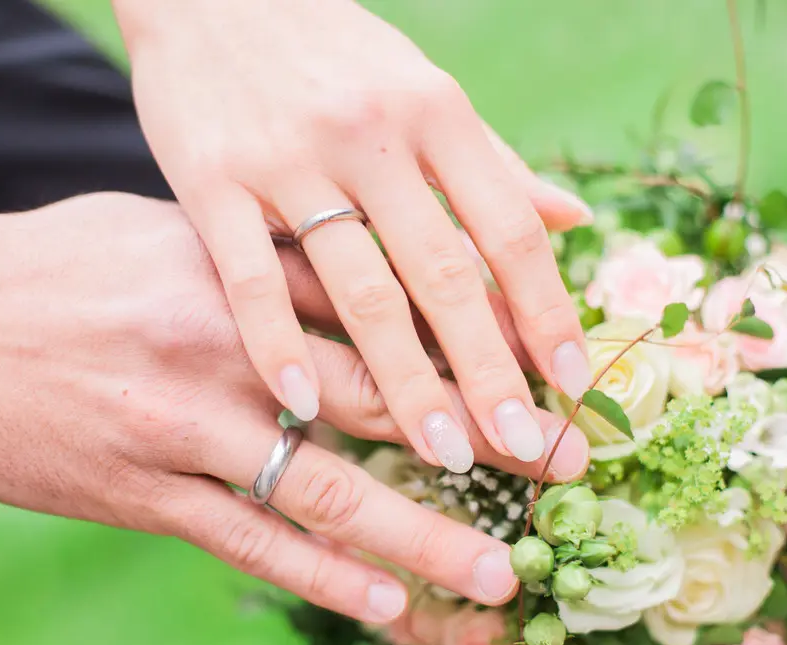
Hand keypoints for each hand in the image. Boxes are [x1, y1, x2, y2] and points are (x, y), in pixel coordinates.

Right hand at [0, 193, 589, 622]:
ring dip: (420, 539)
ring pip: (325, 491)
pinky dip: (319, 577)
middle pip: (380, 397)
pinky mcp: (141, 495)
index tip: (545, 373)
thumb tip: (351, 273)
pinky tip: (383, 604)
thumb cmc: (49, 269)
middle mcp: (224, 348)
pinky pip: (247, 544)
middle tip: (565, 474)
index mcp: (235, 270)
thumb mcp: (162, 231)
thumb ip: (262, 262)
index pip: (380, 307)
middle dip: (481, 438)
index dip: (471, 341)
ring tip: (498, 579)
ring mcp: (183, 428)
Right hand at [112, 0, 593, 475]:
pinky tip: (305, 409)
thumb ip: (492, 164)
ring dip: (406, 379)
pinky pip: (252, 276)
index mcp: (434, 111)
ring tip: (443, 452)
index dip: (547, 310)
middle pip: (444, 272)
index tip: (576, 385)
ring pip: (360, 287)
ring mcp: (288, 158)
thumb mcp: (422, 89)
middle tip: (525, 446)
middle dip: (490, 368)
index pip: (508, 228)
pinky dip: (279, 345)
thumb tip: (573, 220)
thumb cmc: (330, 51)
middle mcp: (370, 135)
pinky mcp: (210, 180)